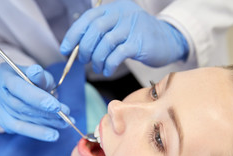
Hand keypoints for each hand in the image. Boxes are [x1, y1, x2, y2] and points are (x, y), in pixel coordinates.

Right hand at [0, 63, 70, 140]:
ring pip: (23, 120)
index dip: (37, 98)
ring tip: (65, 123)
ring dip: (46, 123)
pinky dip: (39, 132)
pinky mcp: (4, 122)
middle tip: (66, 115)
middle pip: (21, 107)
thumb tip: (37, 72)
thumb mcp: (34, 71)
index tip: (56, 106)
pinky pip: (23, 129)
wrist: (11, 88)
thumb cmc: (27, 77)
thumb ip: (38, 74)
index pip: (19, 88)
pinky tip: (53, 134)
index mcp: (3, 75)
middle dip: (46, 113)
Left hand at [60, 0, 188, 75]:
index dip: (73, 34)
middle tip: (84, 60)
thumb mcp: (119, 28)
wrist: (167, 40)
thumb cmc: (138, 37)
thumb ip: (101, 34)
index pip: (88, 18)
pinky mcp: (139, 43)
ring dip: (97, 60)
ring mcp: (132, 27)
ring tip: (98, 68)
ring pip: (105, 43)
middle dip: (85, 49)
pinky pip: (117, 55)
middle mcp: (123, 14)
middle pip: (95, 30)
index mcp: (114, 8)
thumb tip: (78, 49)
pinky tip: (107, 71)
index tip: (65, 49)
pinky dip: (108, 65)